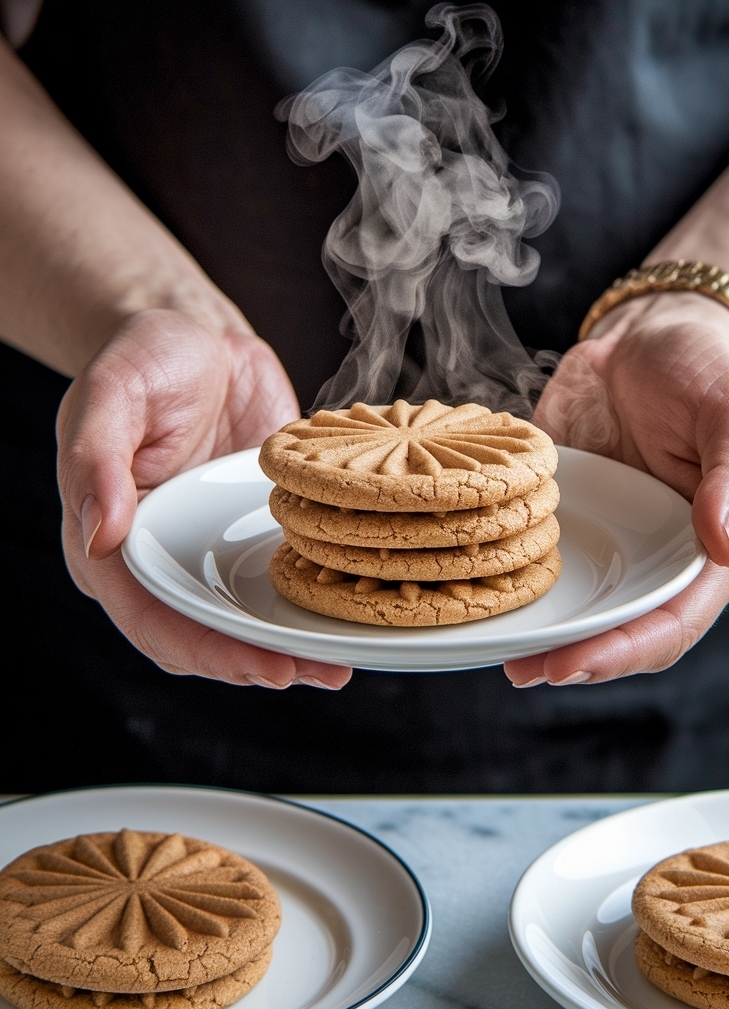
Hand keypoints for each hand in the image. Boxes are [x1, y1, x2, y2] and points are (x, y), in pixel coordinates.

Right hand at [57, 309, 351, 689]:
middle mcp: (162, 560)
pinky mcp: (251, 534)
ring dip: (291, 646)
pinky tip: (352, 609)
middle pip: (204, 633)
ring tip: (343, 663)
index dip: (207, 650)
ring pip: (247, 617)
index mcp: (112, 543)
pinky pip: (280, 577)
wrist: (200, 337)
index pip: (152, 618)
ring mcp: (209, 551)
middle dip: (259, 662)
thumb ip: (96, 461)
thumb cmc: (144, 358)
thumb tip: (101, 536)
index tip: (262, 667)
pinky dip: (311, 599)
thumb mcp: (111, 394)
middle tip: (319, 671)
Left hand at [504, 292, 728, 686]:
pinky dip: (511, 579)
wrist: (647, 335)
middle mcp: (657, 559)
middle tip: (523, 670)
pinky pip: (540, 559)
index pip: (671, 621)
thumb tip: (723, 541)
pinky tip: (474, 589)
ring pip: (577, 606)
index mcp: (710, 551)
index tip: (572, 665)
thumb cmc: (703, 371)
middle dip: (574, 659)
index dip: (623, 650)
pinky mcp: (568, 519)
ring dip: (539, 634)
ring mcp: (611, 542)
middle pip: (619, 630)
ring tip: (494, 649)